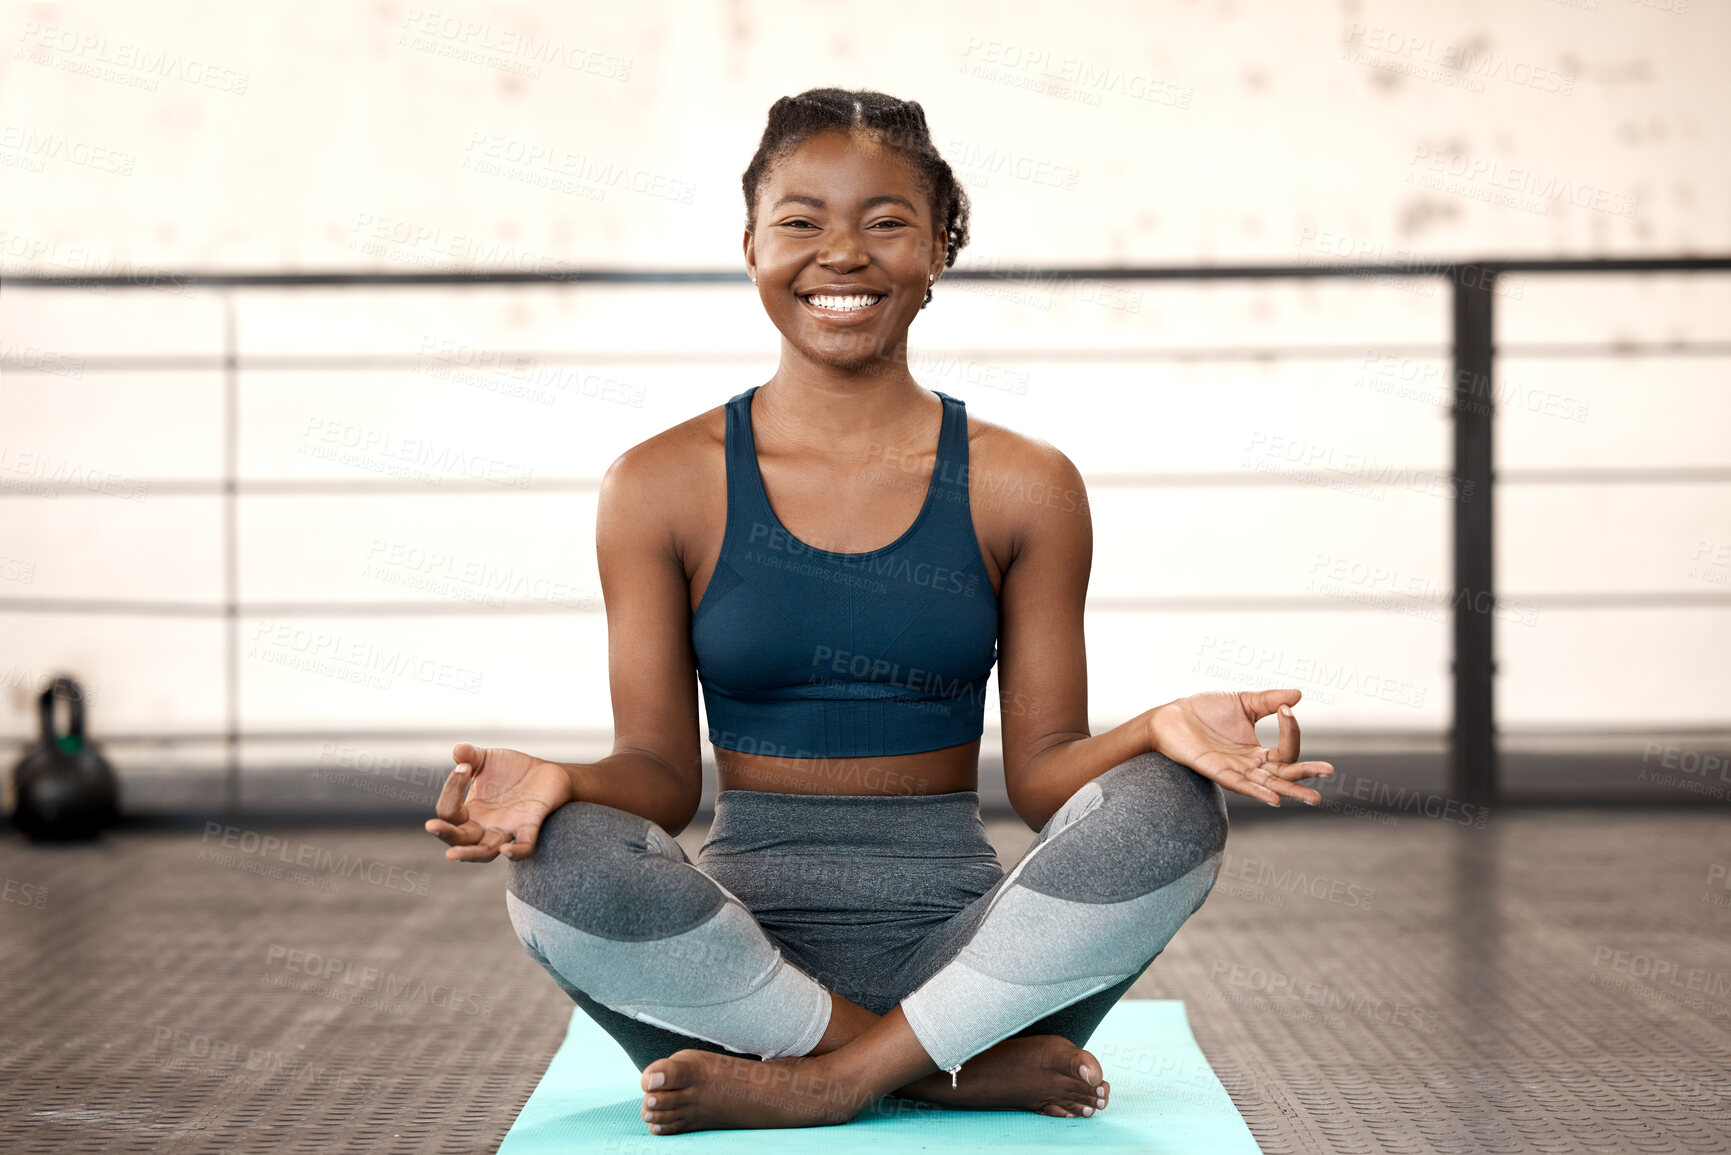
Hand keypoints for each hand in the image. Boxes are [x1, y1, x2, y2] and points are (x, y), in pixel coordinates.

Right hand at [424, 743, 573, 861]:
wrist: (545, 773)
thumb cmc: (511, 770)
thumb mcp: (487, 760)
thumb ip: (470, 756)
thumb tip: (457, 750)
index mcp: (469, 812)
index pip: (449, 811)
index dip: (451, 789)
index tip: (464, 767)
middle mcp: (484, 826)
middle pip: (459, 839)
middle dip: (445, 833)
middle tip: (430, 826)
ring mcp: (506, 829)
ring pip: (485, 851)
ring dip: (470, 853)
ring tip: (452, 854)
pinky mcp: (530, 826)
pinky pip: (524, 846)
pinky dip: (516, 852)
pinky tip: (506, 851)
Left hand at [1147, 689, 1333, 806]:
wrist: (1171, 716)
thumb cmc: (1205, 710)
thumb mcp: (1243, 702)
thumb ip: (1269, 701)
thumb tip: (1298, 694)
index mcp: (1257, 751)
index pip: (1287, 750)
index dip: (1292, 731)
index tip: (1288, 710)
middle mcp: (1250, 765)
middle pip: (1284, 774)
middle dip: (1306, 774)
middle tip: (1329, 771)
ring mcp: (1234, 771)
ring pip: (1268, 785)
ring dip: (1290, 790)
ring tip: (1313, 798)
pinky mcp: (1216, 772)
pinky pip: (1240, 785)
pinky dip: (1258, 792)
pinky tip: (1274, 798)